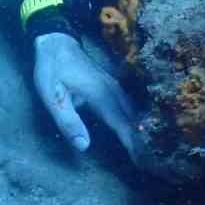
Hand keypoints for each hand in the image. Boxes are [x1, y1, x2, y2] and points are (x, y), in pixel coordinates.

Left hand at [32, 32, 140, 162]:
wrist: (57, 42)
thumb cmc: (51, 70)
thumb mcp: (52, 96)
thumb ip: (68, 121)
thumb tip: (84, 146)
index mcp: (101, 95)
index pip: (122, 124)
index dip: (133, 144)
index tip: (144, 161)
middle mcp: (113, 90)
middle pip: (134, 119)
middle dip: (144, 140)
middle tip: (153, 162)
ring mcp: (115, 86)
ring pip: (135, 111)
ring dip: (143, 129)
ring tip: (151, 150)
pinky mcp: (114, 85)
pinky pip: (131, 105)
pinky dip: (138, 119)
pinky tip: (141, 128)